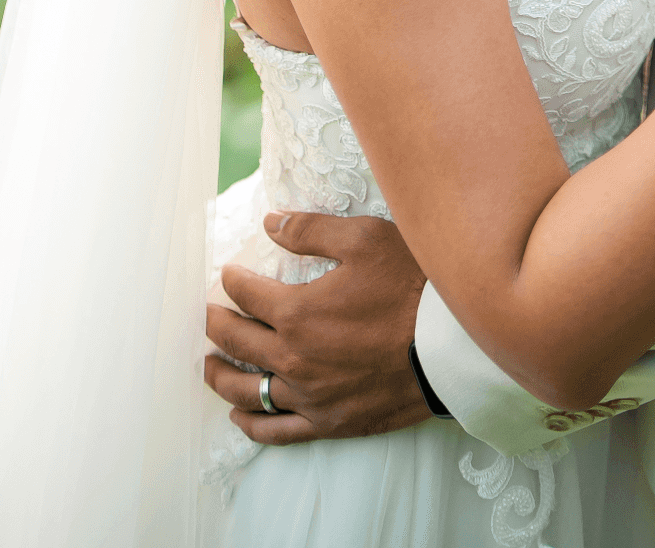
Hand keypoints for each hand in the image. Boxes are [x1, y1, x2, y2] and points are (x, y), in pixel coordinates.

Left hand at [203, 212, 431, 444]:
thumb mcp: (364, 240)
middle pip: (236, 342)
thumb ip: (310, 230)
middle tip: (206, 315)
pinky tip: (239, 416)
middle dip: (215, 325)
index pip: (246, 294)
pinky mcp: (328, 422)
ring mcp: (308, 395)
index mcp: (296, 312)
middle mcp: (293, 358)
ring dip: (221, 376)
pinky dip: (252, 424)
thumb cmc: (410, 285)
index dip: (232, 280)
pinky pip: (276, 430)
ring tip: (208, 366)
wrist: (448, 347)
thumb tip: (270, 223)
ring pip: (247, 391)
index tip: (228, 274)